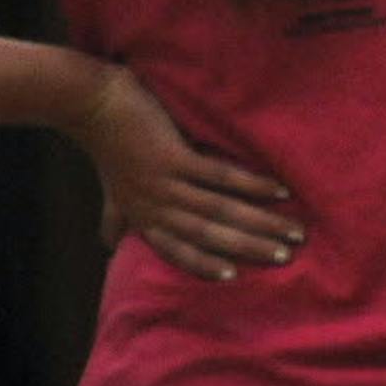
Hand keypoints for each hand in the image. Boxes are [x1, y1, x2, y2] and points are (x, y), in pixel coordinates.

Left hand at [69, 64, 302, 280]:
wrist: (93, 107)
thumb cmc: (107, 146)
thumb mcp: (110, 190)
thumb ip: (116, 217)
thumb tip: (109, 246)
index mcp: (142, 219)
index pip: (179, 252)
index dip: (206, 266)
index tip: (237, 277)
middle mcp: (155, 208)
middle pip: (209, 236)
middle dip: (250, 248)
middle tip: (285, 256)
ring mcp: (165, 185)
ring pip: (220, 211)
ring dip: (261, 222)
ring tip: (293, 229)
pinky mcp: (174, 159)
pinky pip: (221, 177)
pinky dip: (252, 185)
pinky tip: (278, 191)